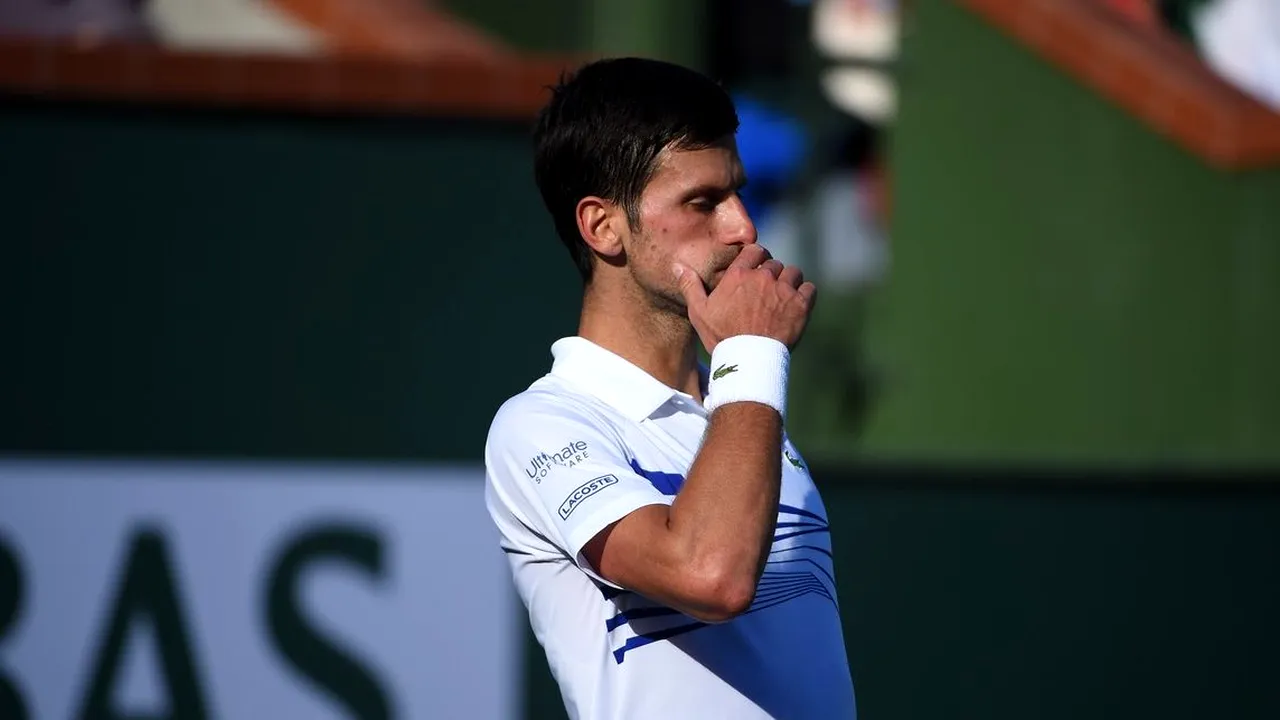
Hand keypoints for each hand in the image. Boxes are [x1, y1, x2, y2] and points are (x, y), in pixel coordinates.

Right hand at [674, 246, 816, 352]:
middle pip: (774, 263)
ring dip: (789, 282)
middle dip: (772, 274)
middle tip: (768, 290)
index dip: (757, 257)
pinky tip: (797, 305)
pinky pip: (809, 288)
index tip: (757, 268)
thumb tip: (678, 265)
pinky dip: (805, 294)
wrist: (748, 361)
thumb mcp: (699, 312)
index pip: (754, 250)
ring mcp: (783, 290)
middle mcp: (762, 278)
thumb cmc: (721, 337)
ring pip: (793, 273)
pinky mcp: (800, 305)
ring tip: (782, 297)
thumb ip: (690, 285)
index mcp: (738, 275)